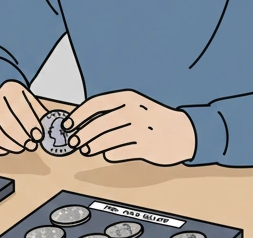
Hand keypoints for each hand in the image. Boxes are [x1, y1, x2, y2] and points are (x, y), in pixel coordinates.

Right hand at [0, 80, 46, 155]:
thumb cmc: (19, 106)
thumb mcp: (31, 104)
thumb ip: (40, 116)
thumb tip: (52, 131)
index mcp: (11, 89)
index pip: (21, 107)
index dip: (31, 124)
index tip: (38, 135)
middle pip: (9, 122)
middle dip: (23, 137)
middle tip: (31, 144)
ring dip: (13, 144)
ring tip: (22, 147)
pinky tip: (8, 148)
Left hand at [63, 90, 195, 164]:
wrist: (185, 131)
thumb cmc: (153, 118)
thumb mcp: (135, 106)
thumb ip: (111, 111)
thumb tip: (81, 123)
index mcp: (129, 97)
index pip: (97, 103)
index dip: (78, 115)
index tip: (67, 125)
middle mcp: (135, 112)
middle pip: (100, 124)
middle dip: (82, 134)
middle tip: (73, 142)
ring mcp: (142, 130)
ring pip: (109, 140)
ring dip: (93, 146)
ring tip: (86, 150)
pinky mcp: (148, 148)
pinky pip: (121, 152)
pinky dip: (111, 154)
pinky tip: (107, 154)